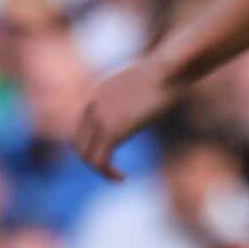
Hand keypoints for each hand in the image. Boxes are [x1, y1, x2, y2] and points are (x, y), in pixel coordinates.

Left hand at [73, 56, 177, 177]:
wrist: (169, 69)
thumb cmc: (169, 74)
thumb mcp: (147, 83)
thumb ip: (138, 96)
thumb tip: (147, 102)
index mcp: (99, 94)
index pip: (82, 127)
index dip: (93, 146)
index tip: (110, 155)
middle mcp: (93, 106)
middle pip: (79, 143)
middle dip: (94, 160)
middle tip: (112, 171)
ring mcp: (100, 118)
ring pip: (87, 156)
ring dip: (101, 171)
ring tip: (119, 178)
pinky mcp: (113, 130)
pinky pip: (101, 161)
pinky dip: (109, 174)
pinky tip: (124, 178)